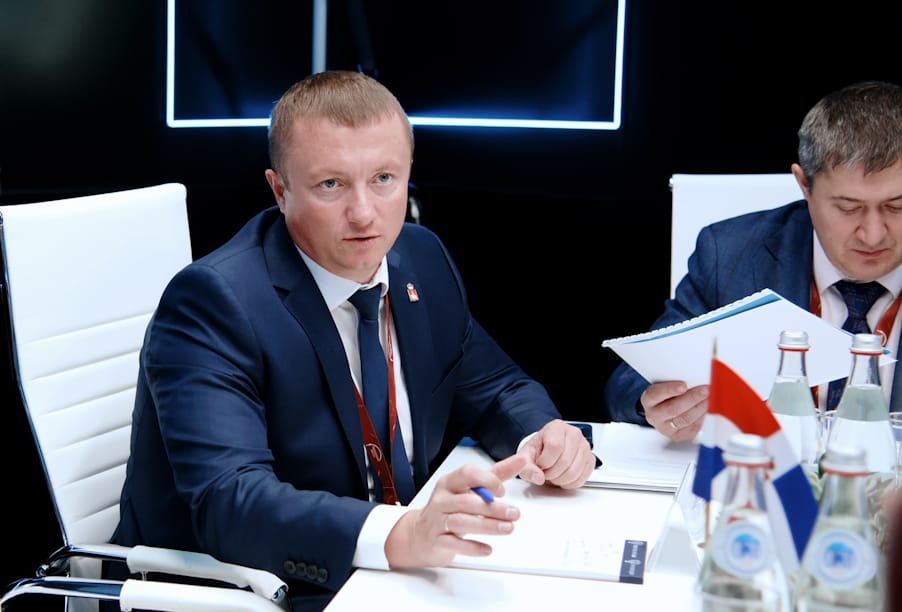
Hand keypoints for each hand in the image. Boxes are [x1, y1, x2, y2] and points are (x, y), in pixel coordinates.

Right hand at [384, 454, 524, 567]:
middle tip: (514, 513)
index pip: (467, 474)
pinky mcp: (437, 541)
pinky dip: (472, 547)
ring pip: (462, 522)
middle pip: (467, 501)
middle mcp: (442, 499)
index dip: (486, 480)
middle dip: (492, 508)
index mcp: (450, 482)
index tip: (502, 491)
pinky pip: (454, 544)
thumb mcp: (470, 488)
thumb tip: (521, 460)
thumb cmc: (450, 507)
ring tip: (508, 528)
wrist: (421, 534)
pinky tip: (488, 549)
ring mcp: (437, 521)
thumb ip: (495, 475)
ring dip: (487, 526)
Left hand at [516, 419, 596, 488]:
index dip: (545, 462)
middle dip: (551, 473)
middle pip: (565, 461)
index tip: (540, 464)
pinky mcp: (590, 459)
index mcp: (556, 427)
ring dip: (560, 480)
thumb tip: (538, 477)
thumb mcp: (526, 456)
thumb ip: (526, 467)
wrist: (547, 450)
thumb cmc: (538, 450)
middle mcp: (573, 434)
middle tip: (545, 472)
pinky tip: (562, 477)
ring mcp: (584, 446)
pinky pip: (582, 478)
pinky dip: (570, 483)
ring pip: (574, 471)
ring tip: (553, 475)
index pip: (554, 447)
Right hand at [640, 381, 706, 441]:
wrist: (662, 411)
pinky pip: (692, 428)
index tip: (684, 385)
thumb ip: (676, 384)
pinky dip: (701, 417)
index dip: (670, 390)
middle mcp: (654, 415)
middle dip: (692, 398)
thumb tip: (694, 380)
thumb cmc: (666, 395)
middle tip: (705, 390)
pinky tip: (705, 409)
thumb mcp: (665, 385)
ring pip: (685, 419)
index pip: (657, 394)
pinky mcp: (676, 436)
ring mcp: (664, 428)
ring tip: (709, 399)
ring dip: (700, 408)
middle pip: (673, 409)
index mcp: (648, 399)